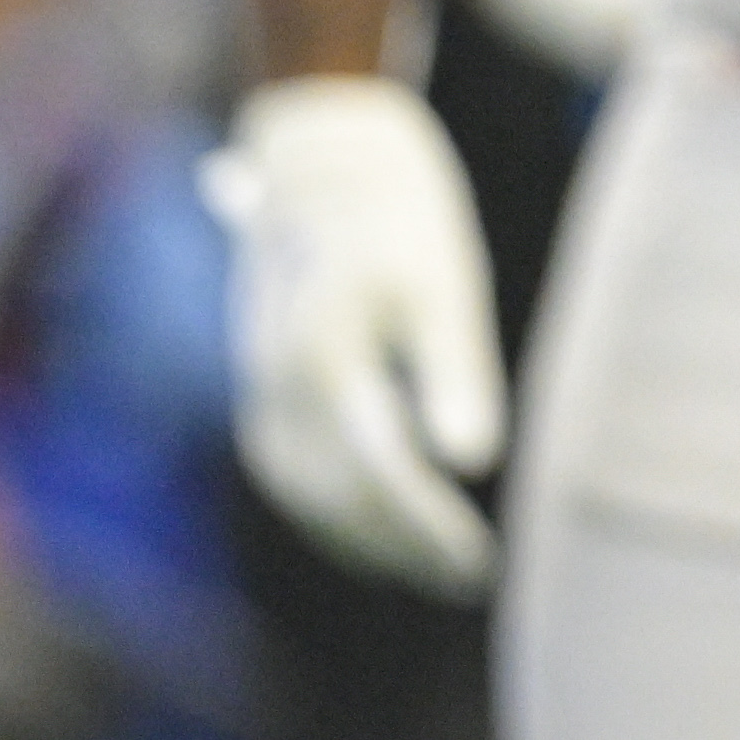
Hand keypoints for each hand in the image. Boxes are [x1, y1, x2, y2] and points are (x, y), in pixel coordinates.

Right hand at [204, 75, 504, 591]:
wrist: (321, 160)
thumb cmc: (400, 213)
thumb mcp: (444, 279)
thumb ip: (454, 371)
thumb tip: (473, 460)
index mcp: (326, 362)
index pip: (381, 476)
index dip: (430, 529)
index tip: (480, 562)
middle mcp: (279, 391)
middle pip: (342, 500)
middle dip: (405, 548)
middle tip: (471, 580)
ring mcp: (260, 396)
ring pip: (312, 499)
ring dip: (371, 541)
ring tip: (438, 571)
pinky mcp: (260, 393)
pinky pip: (295, 478)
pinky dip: (339, 513)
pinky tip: (385, 530)